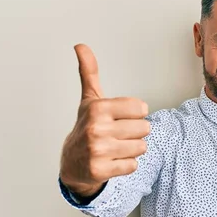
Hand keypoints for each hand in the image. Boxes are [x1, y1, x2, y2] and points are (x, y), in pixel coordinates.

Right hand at [59, 44, 150, 195]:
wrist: (72, 163)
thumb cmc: (86, 128)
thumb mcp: (89, 100)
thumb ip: (89, 73)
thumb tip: (80, 46)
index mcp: (98, 108)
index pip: (141, 108)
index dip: (135, 114)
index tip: (120, 117)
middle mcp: (96, 128)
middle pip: (145, 128)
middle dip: (135, 133)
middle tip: (117, 135)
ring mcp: (98, 151)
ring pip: (141, 147)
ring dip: (132, 149)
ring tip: (115, 148)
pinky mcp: (100, 170)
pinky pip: (133, 166)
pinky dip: (126, 165)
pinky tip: (112, 161)